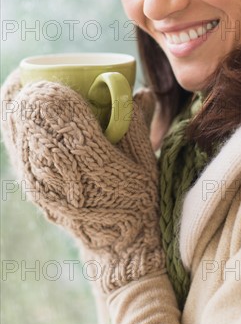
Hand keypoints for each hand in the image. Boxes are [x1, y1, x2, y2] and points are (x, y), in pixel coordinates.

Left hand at [0, 69, 165, 294]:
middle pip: (25, 111)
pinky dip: (14, 117)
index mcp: (84, 156)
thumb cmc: (137, 199)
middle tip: (49, 79)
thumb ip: (138, 120)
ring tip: (35, 87)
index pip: (53, 109)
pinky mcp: (27, 182)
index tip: (67, 81)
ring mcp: (34, 176)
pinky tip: (26, 107)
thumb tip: (142, 90)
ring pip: (12, 123)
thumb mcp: (144, 158)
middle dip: (33, 87)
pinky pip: (11, 139)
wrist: (117, 245)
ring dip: (20, 99)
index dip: (54, 87)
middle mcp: (50, 165)